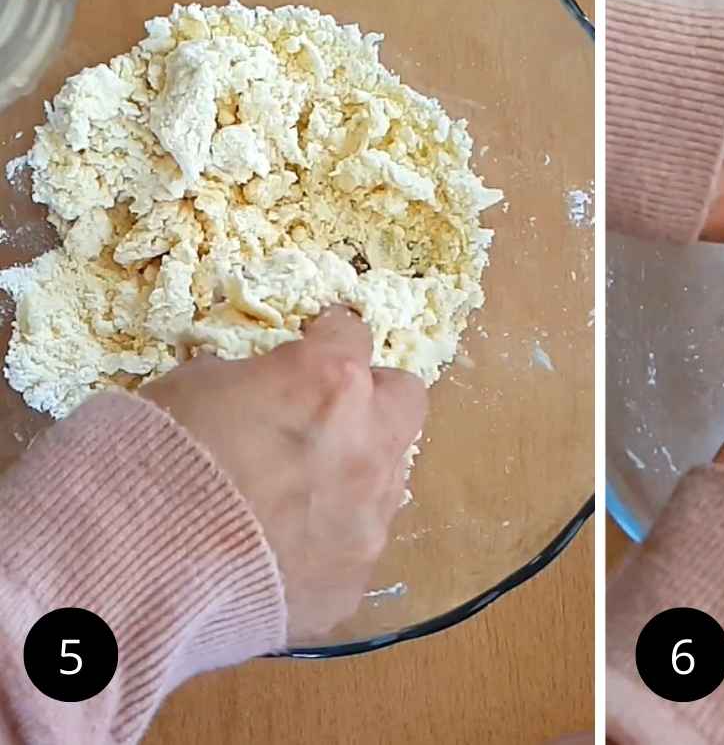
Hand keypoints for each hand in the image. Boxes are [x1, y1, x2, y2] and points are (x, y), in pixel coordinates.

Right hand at [140, 306, 426, 641]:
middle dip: (371, 402)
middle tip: (323, 419)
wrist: (126, 574)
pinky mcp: (352, 583)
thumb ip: (248, 380)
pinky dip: (322, 546)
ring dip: (350, 477)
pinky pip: (351, 550)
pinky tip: (273, 557)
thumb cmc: (147, 461)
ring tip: (286, 501)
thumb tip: (262, 389)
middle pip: (404, 401)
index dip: (328, 340)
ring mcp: (367, 521)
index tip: (314, 347)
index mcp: (329, 383)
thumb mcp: (189, 386)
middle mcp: (368, 446)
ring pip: (386, 481)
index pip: (353, 334)